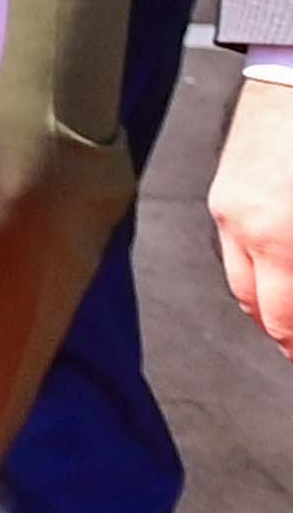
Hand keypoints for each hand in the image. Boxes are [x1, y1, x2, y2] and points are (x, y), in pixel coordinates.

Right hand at [216, 77, 292, 359]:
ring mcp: (229, 203)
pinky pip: (236, 241)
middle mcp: (245, 227)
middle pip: (257, 307)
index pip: (284, 323)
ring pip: (241, 276)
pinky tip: (284, 260)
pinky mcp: (228, 182)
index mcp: (282, 239)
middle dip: (283, 330)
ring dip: (269, 299)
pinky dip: (259, 264)